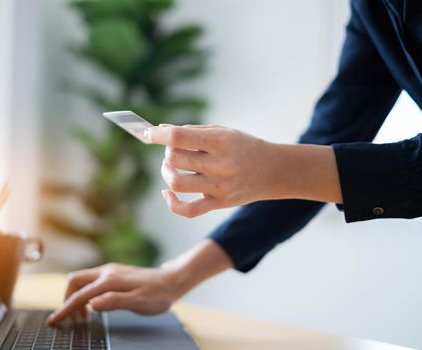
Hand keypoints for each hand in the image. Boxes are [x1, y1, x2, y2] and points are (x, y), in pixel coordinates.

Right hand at [46, 240, 231, 325]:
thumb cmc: (158, 294)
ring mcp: (110, 270)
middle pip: (75, 281)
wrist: (172, 281)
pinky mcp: (115, 273)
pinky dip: (86, 293)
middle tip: (72, 319)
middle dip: (67, 299)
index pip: (80, 295)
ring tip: (82, 316)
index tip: (54, 321)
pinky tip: (93, 305)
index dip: (65, 309)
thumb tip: (92, 304)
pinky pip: (92, 281)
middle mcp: (107, 272)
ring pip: (82, 280)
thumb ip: (114, 302)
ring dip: (77, 296)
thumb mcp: (138, 302)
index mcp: (109, 280)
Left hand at [149, 125, 276, 217]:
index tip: (148, 133)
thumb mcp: (222, 131)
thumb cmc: (243, 146)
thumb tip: (161, 130)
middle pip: (174, 159)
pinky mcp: (218, 203)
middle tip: (172, 150)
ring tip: (171, 167)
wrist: (272, 170)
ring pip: (177, 183)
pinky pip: (187, 210)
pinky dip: (172, 203)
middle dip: (166, 152)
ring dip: (166, 173)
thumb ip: (191, 131)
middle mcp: (220, 165)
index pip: (179, 138)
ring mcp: (219, 187)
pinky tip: (167, 193)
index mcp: (220, 142)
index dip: (158, 135)